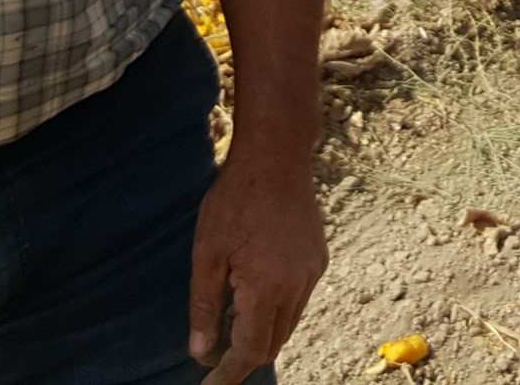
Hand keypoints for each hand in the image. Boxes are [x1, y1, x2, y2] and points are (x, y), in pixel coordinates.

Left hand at [188, 159, 325, 383]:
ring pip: (287, 324)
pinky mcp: (318, 259)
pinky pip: (298, 299)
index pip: (249, 350)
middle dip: (244, 357)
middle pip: (272, 343)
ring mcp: (312, 272)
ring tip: (229, 321)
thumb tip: (201, 353)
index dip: (228, 374)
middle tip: (213, 355)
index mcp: (266, 288)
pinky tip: (252, 292)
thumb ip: (205, 307)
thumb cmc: (235, 201)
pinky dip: (276, 309)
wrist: (276, 157)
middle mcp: (296, 286)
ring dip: (260, 333)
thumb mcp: (207, 254)